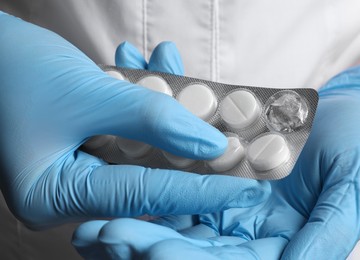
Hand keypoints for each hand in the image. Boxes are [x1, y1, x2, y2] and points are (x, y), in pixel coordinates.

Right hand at [0, 12, 269, 229]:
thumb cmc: (12, 70)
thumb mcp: (89, 94)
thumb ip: (152, 119)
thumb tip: (211, 145)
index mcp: (54, 196)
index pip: (145, 198)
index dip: (201, 191)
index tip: (247, 187)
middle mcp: (67, 192)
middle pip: (149, 179)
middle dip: (189, 147)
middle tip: (230, 131)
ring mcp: (76, 170)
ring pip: (141, 150)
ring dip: (164, 109)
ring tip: (176, 69)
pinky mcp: (84, 148)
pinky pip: (127, 133)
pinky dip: (142, 103)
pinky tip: (153, 68)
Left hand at [73, 63, 359, 258]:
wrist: (359, 109)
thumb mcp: (354, 193)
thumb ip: (325, 237)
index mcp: (276, 244)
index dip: (186, 259)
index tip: (149, 251)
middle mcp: (245, 226)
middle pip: (188, 240)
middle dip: (143, 239)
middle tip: (99, 234)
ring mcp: (227, 195)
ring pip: (175, 207)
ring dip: (134, 208)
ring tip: (92, 210)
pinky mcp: (216, 164)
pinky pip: (181, 166)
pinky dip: (153, 165)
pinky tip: (122, 159)